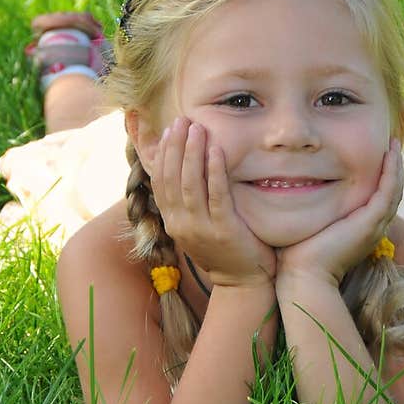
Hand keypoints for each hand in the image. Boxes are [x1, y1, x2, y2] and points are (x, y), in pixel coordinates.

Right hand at [149, 117, 275, 288]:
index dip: (163, 154)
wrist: (243, 282)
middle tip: (182, 121)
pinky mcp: (224, 230)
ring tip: (197, 128)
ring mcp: (200, 229)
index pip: (160, 181)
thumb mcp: (199, 224)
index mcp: (172, 221)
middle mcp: (180, 224)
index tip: (169, 130)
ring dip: (192, 153)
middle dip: (176, 146)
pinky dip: (214, 171)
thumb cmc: (224, 248)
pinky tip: (216, 150)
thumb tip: (185, 168)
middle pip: (172, 178)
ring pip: (190, 184)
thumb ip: (189, 200)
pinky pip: (216, 196)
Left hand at [275, 138, 403, 287]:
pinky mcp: (370, 222)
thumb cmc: (298, 254)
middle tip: (392, 145)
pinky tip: (390, 155)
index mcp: (360, 230)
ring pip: (394, 190)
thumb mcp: (310, 224)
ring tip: (393, 144)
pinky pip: (388, 192)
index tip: (377, 157)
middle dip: (392, 169)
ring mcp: (374, 225)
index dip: (381, 178)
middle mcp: (372, 228)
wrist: (304, 276)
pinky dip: (391, 172)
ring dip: (395, 166)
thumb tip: (296, 189)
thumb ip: (313, 208)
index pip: (378, 200)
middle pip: (391, 193)